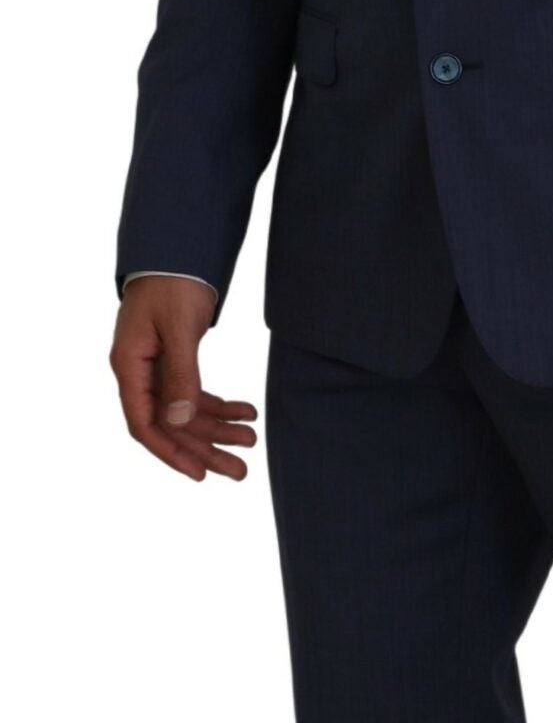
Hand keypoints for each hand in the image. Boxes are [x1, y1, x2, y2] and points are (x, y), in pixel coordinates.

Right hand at [109, 277, 257, 482]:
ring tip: (251, 441)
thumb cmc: (172, 282)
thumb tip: (179, 421)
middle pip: (171, 424)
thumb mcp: (179, 327)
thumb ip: (180, 374)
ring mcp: (156, 366)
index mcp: (130, 366)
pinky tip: (247, 411)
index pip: (144, 424)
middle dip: (205, 449)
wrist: (177, 248)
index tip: (199, 474)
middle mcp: (140, 372)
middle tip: (240, 472)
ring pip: (186, 412)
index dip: (170, 452)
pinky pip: (195, 392)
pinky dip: (221, 405)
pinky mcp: (175, 359)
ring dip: (218, 429)